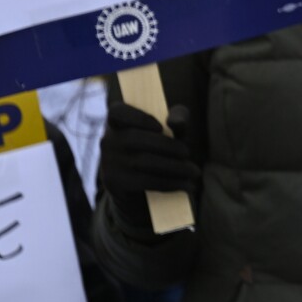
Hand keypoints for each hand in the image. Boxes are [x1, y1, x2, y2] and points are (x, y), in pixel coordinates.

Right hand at [98, 101, 199, 224]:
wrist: (139, 189)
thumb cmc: (157, 149)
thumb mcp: (169, 131)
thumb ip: (177, 118)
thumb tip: (176, 122)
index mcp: (117, 121)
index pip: (118, 112)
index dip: (139, 118)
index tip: (160, 127)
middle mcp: (107, 140)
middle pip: (136, 139)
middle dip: (167, 146)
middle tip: (187, 153)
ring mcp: (109, 162)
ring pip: (143, 162)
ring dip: (174, 167)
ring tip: (193, 172)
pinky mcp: (115, 183)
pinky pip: (145, 181)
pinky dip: (170, 183)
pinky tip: (186, 185)